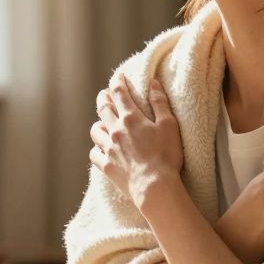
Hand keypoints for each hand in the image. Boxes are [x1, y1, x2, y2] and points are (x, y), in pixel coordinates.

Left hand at [90, 72, 183, 207]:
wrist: (154, 186)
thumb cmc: (166, 155)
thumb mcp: (169, 125)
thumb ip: (160, 103)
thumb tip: (153, 83)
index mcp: (131, 118)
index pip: (119, 93)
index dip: (117, 82)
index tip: (118, 77)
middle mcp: (115, 130)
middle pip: (103, 108)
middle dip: (103, 98)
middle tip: (106, 94)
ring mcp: (109, 149)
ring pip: (95, 130)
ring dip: (99, 124)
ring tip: (103, 124)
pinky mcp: (106, 166)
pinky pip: (94, 154)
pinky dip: (97, 149)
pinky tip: (102, 149)